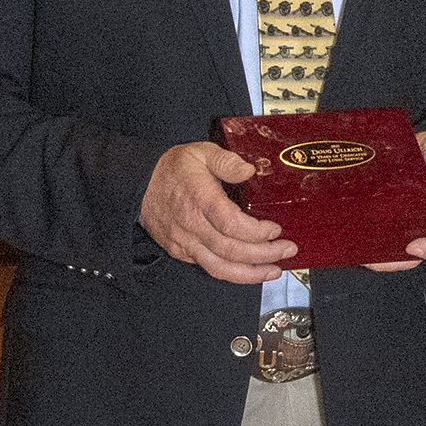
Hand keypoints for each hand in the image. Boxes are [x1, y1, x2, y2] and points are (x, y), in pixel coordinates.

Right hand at [139, 140, 294, 283]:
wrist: (138, 186)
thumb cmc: (172, 170)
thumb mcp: (201, 153)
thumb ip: (227, 161)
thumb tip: (250, 170)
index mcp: (199, 199)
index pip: (231, 224)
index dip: (256, 232)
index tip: (275, 228)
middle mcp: (191, 225)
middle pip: (231, 250)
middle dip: (264, 254)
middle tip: (287, 249)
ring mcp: (185, 242)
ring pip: (220, 267)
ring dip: (251, 273)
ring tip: (274, 270)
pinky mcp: (181, 252)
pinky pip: (209, 268)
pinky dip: (233, 273)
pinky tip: (251, 270)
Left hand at [366, 130, 425, 270]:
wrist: (401, 145)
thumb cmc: (424, 148)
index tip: (414, 246)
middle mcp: (424, 223)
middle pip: (416, 255)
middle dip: (397, 263)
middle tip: (376, 261)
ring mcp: (403, 225)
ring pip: (394, 252)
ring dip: (379, 260)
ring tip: (361, 257)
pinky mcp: (384, 221)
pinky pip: (378, 239)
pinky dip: (367, 246)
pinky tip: (352, 245)